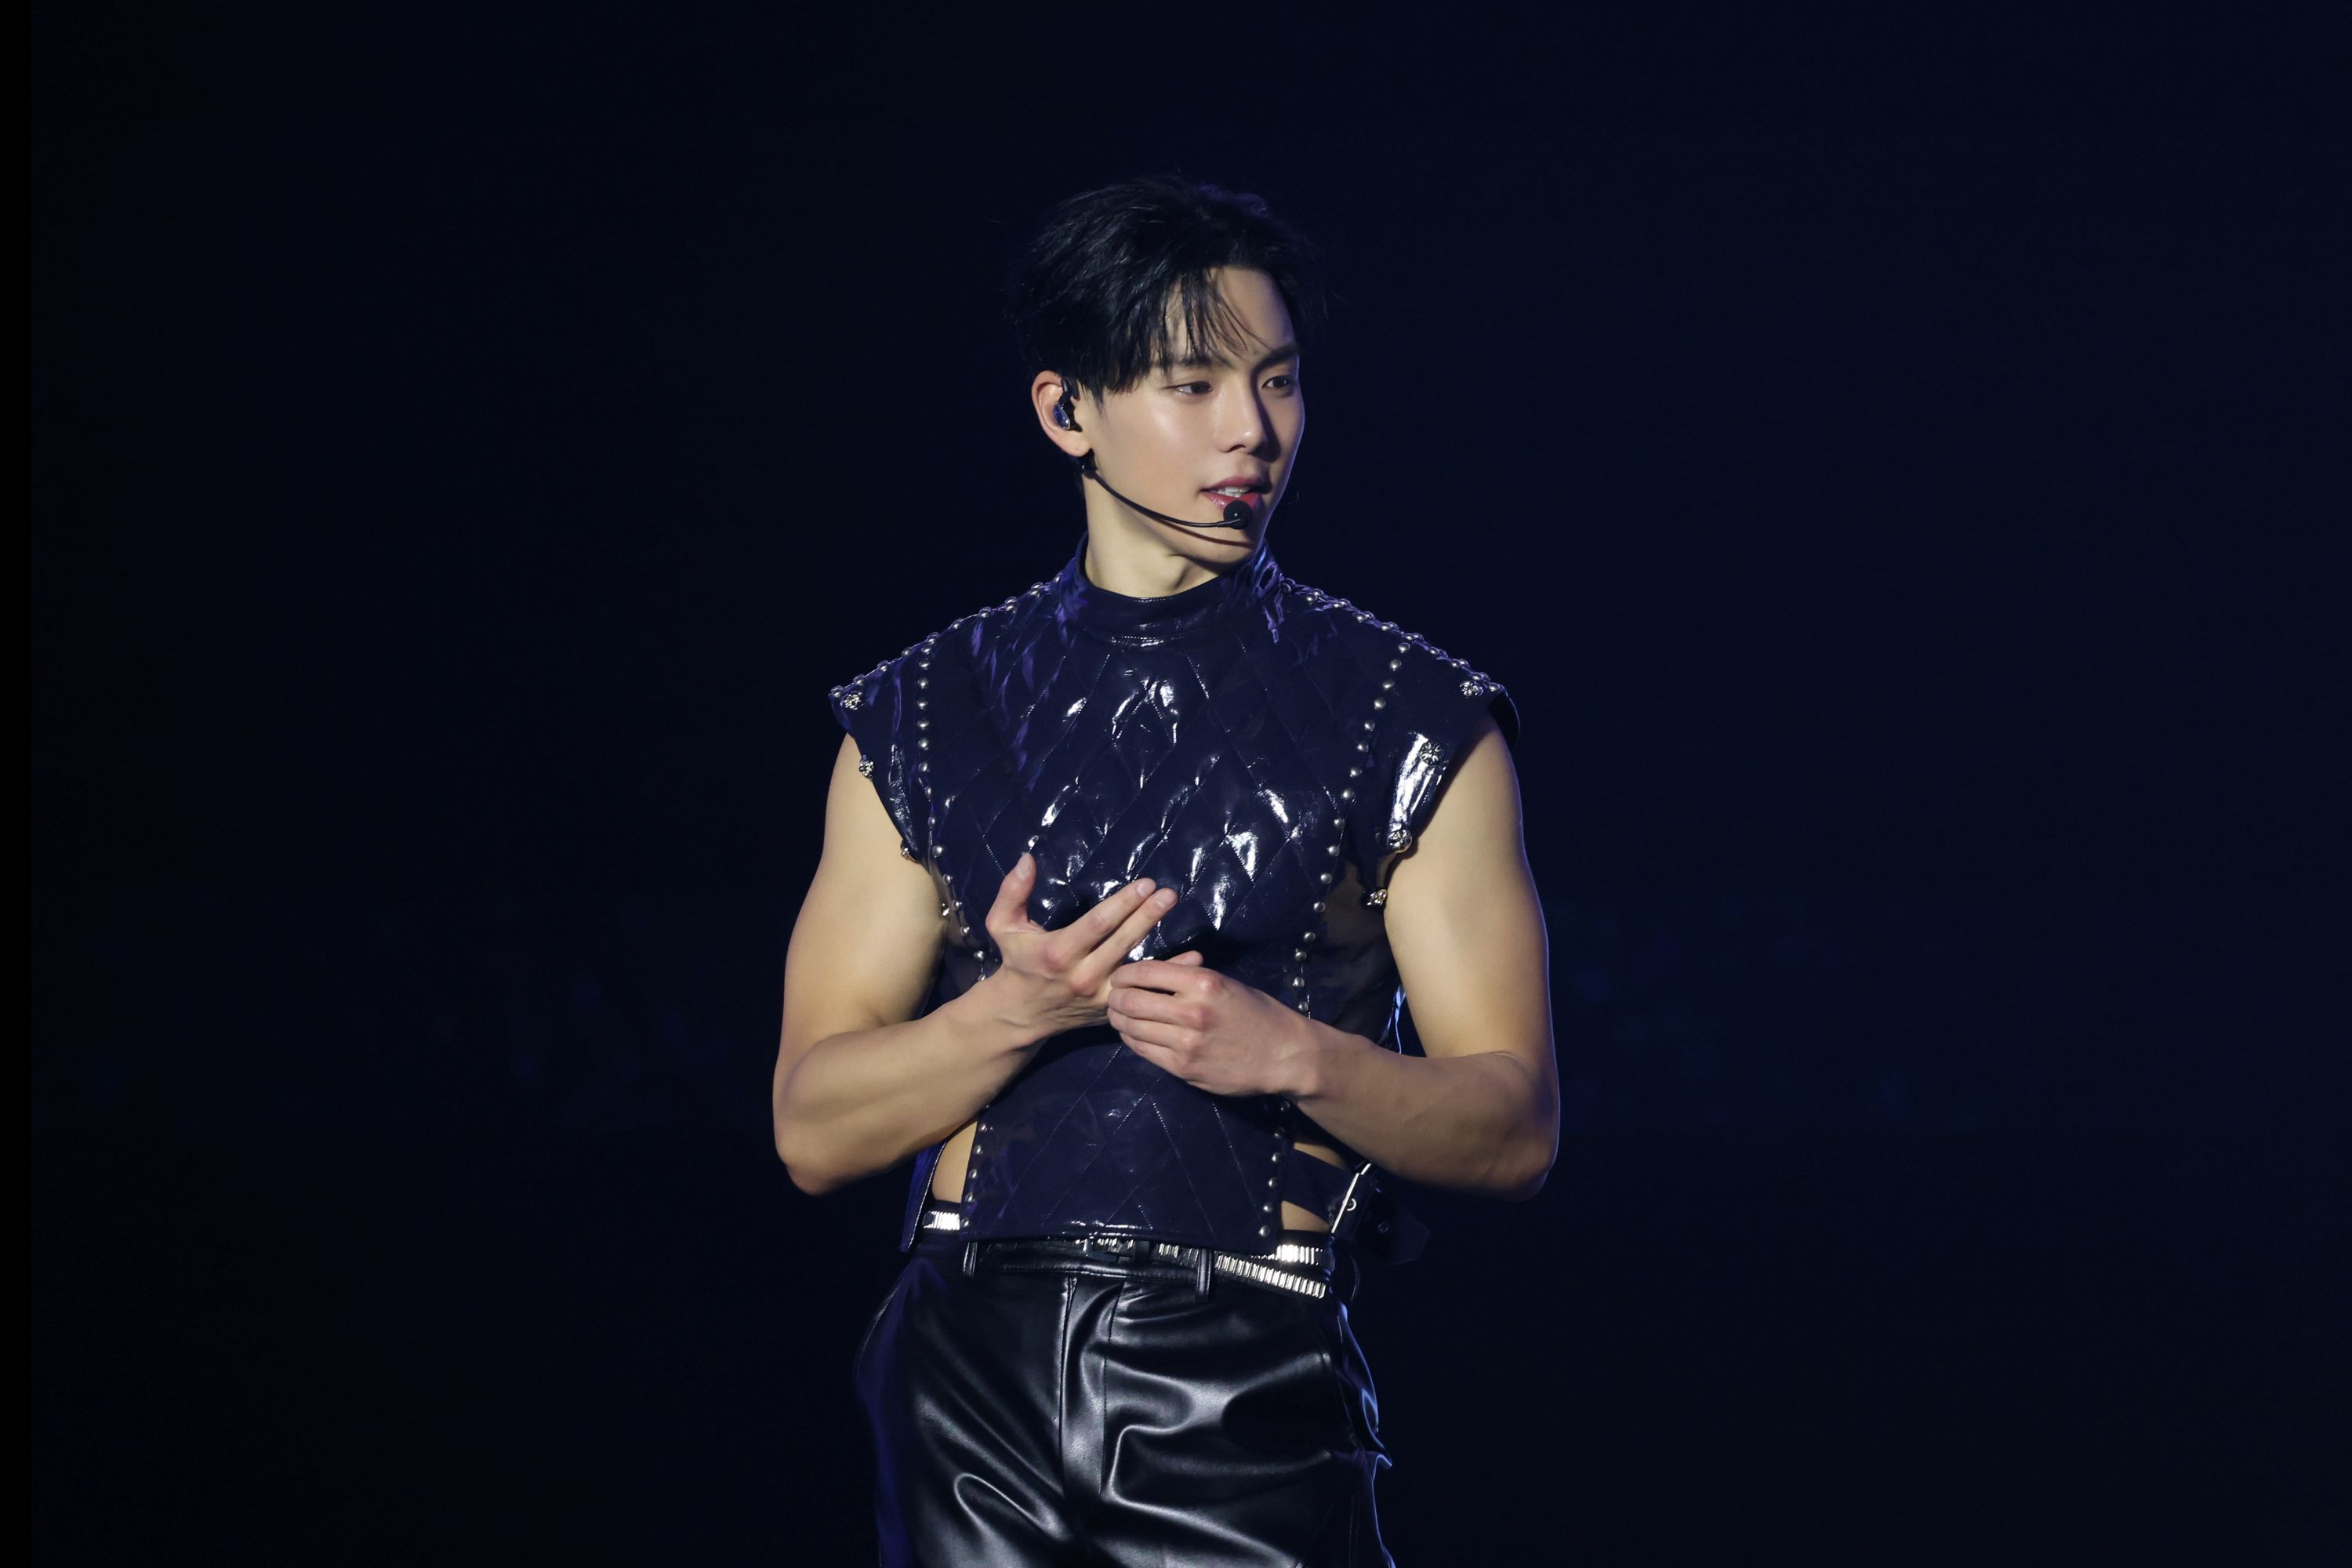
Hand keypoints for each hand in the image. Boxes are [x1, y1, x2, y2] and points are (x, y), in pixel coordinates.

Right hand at [979, 853, 1199, 1040]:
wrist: (1020, 1015)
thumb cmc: (1016, 963)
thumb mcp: (1002, 926)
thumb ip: (1012, 891)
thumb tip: (1027, 858)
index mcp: (1058, 953)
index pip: (1097, 924)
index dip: (1124, 904)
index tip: (1145, 884)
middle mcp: (1082, 975)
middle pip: (1121, 942)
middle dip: (1147, 916)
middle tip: (1168, 894)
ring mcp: (1099, 995)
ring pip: (1137, 968)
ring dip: (1163, 943)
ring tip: (1180, 922)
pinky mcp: (1111, 1008)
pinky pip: (1144, 989)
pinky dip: (1169, 973)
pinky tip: (1194, 957)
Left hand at [1106, 959, 1316, 1098]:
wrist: (1284, 1055)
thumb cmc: (1257, 1014)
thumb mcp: (1226, 984)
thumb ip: (1189, 977)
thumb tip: (1152, 971)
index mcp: (1204, 983)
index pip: (1145, 972)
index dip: (1124, 973)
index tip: (1120, 975)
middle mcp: (1191, 1012)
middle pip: (1130, 1001)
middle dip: (1115, 997)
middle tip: (1114, 996)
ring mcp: (1186, 1043)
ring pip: (1131, 1027)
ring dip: (1119, 1019)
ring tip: (1119, 1014)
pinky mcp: (1183, 1069)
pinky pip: (1143, 1051)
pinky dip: (1133, 1039)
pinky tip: (1135, 1034)